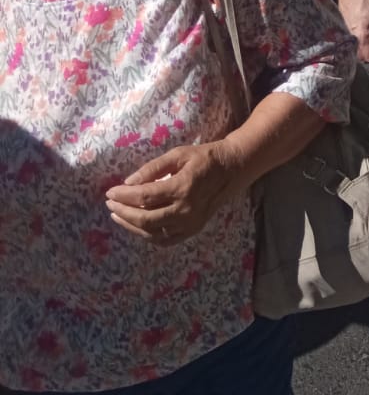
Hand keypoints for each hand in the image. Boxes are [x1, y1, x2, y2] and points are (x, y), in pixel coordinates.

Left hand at [106, 142, 237, 245]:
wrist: (232, 169)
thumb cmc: (204, 158)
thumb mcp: (178, 154)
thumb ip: (153, 168)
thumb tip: (128, 183)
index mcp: (182, 187)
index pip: (144, 196)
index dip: (123, 196)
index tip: (110, 192)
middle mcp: (185, 210)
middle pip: (144, 218)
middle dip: (123, 212)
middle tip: (110, 204)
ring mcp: (189, 223)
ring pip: (152, 232)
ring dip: (131, 226)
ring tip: (118, 215)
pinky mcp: (192, 230)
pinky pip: (164, 239)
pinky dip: (148, 235)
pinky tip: (137, 226)